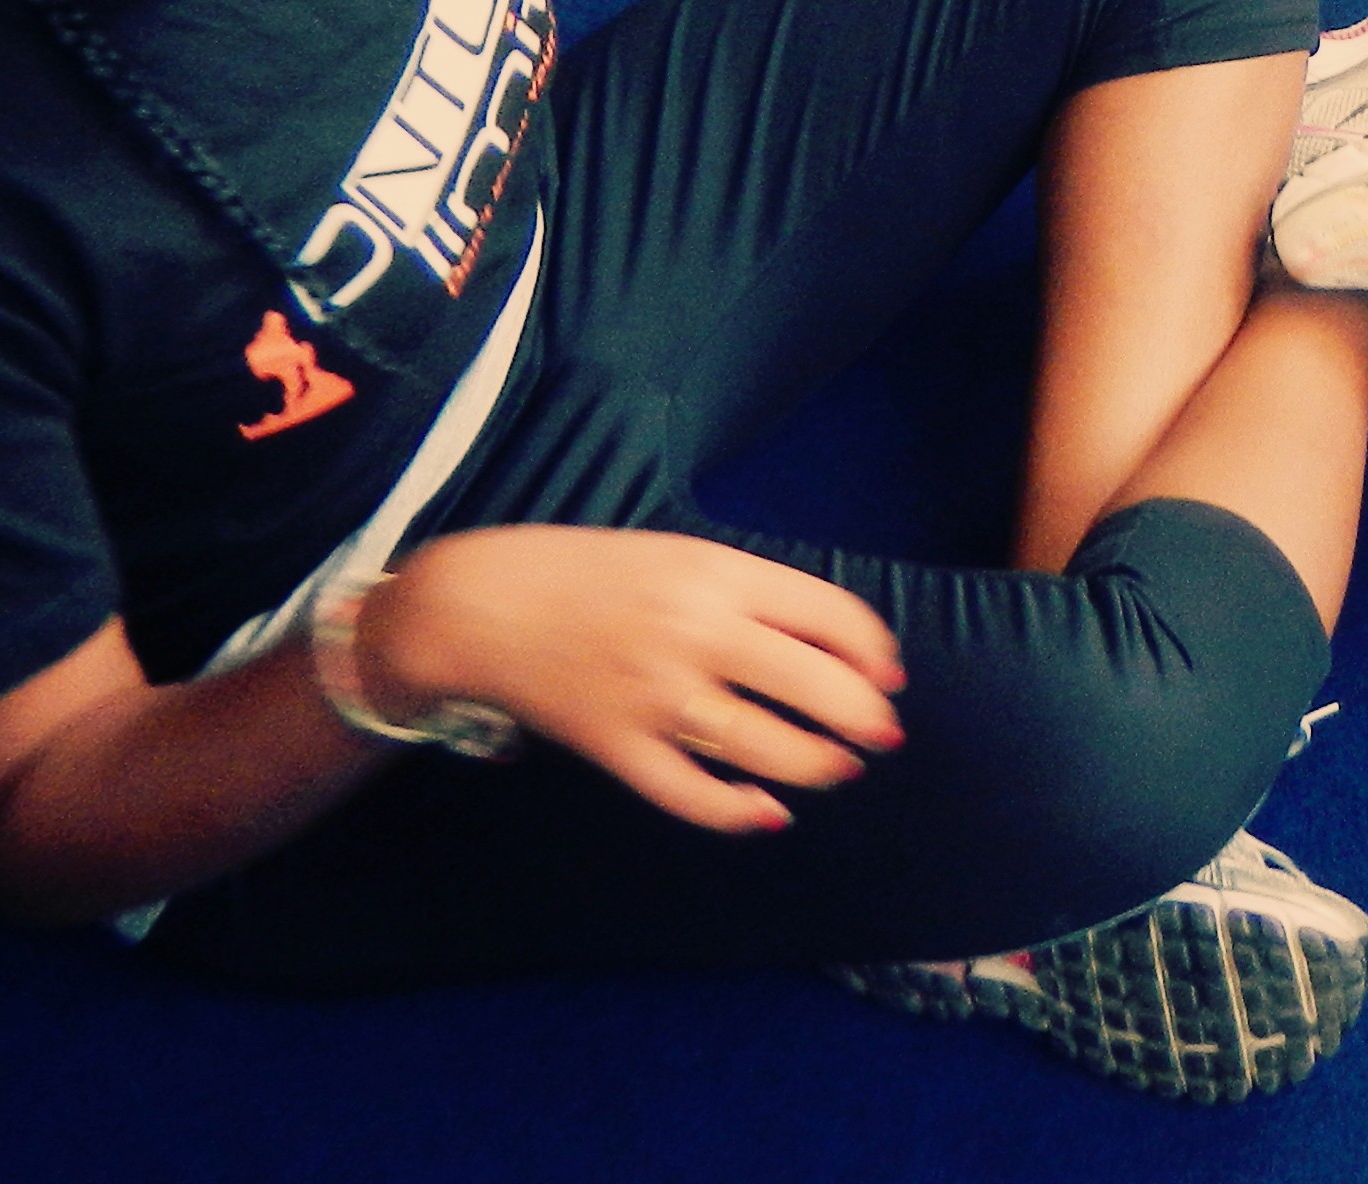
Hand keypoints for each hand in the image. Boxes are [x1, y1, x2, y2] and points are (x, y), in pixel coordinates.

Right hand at [361, 526, 907, 835]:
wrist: (478, 605)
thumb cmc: (588, 572)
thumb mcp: (680, 554)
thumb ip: (749, 593)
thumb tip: (827, 642)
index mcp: (718, 575)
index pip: (828, 615)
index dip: (873, 650)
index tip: (888, 675)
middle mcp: (695, 633)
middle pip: (812, 684)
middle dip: (862, 716)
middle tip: (883, 733)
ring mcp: (654, 696)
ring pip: (762, 746)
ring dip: (816, 765)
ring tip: (841, 768)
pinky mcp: (615, 746)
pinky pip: (688, 793)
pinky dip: (734, 811)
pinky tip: (766, 812)